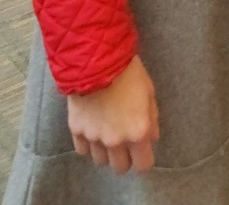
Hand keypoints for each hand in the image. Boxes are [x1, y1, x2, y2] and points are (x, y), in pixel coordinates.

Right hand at [68, 54, 158, 173]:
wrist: (97, 60)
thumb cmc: (129, 73)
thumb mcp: (149, 92)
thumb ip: (152, 119)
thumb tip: (152, 138)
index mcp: (137, 132)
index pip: (143, 165)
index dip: (143, 159)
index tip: (142, 151)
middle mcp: (115, 141)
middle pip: (120, 168)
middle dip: (124, 157)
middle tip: (124, 142)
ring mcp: (94, 137)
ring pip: (100, 161)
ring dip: (105, 151)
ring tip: (107, 132)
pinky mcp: (77, 131)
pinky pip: (82, 150)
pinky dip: (88, 144)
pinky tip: (92, 129)